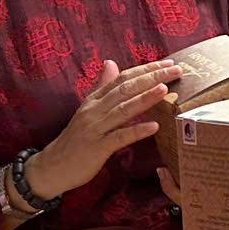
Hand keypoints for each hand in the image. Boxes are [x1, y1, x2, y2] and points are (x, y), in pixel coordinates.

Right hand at [26, 59, 179, 201]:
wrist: (53, 166)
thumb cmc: (77, 138)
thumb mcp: (89, 109)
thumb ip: (102, 87)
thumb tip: (111, 63)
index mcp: (95, 100)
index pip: (122, 78)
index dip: (145, 70)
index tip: (168, 63)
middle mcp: (94, 110)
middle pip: (125, 89)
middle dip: (151, 78)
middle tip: (175, 70)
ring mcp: (95, 128)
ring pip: (122, 109)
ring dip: (145, 98)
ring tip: (165, 89)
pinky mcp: (97, 148)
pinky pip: (119, 138)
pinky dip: (136, 131)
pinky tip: (154, 126)